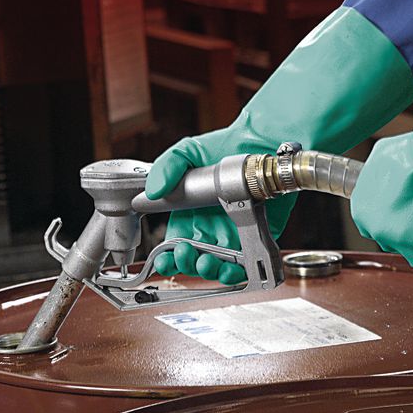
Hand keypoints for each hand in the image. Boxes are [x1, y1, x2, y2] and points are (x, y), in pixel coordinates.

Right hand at [146, 136, 295, 283]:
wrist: (260, 141)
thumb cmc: (225, 146)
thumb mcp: (188, 152)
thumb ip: (167, 167)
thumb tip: (152, 192)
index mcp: (191, 212)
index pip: (175, 242)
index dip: (168, 255)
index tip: (165, 259)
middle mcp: (212, 225)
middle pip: (195, 257)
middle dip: (187, 264)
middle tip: (186, 255)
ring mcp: (235, 232)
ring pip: (218, 264)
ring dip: (209, 271)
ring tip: (205, 263)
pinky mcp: (259, 234)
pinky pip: (247, 261)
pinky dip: (237, 272)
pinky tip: (229, 269)